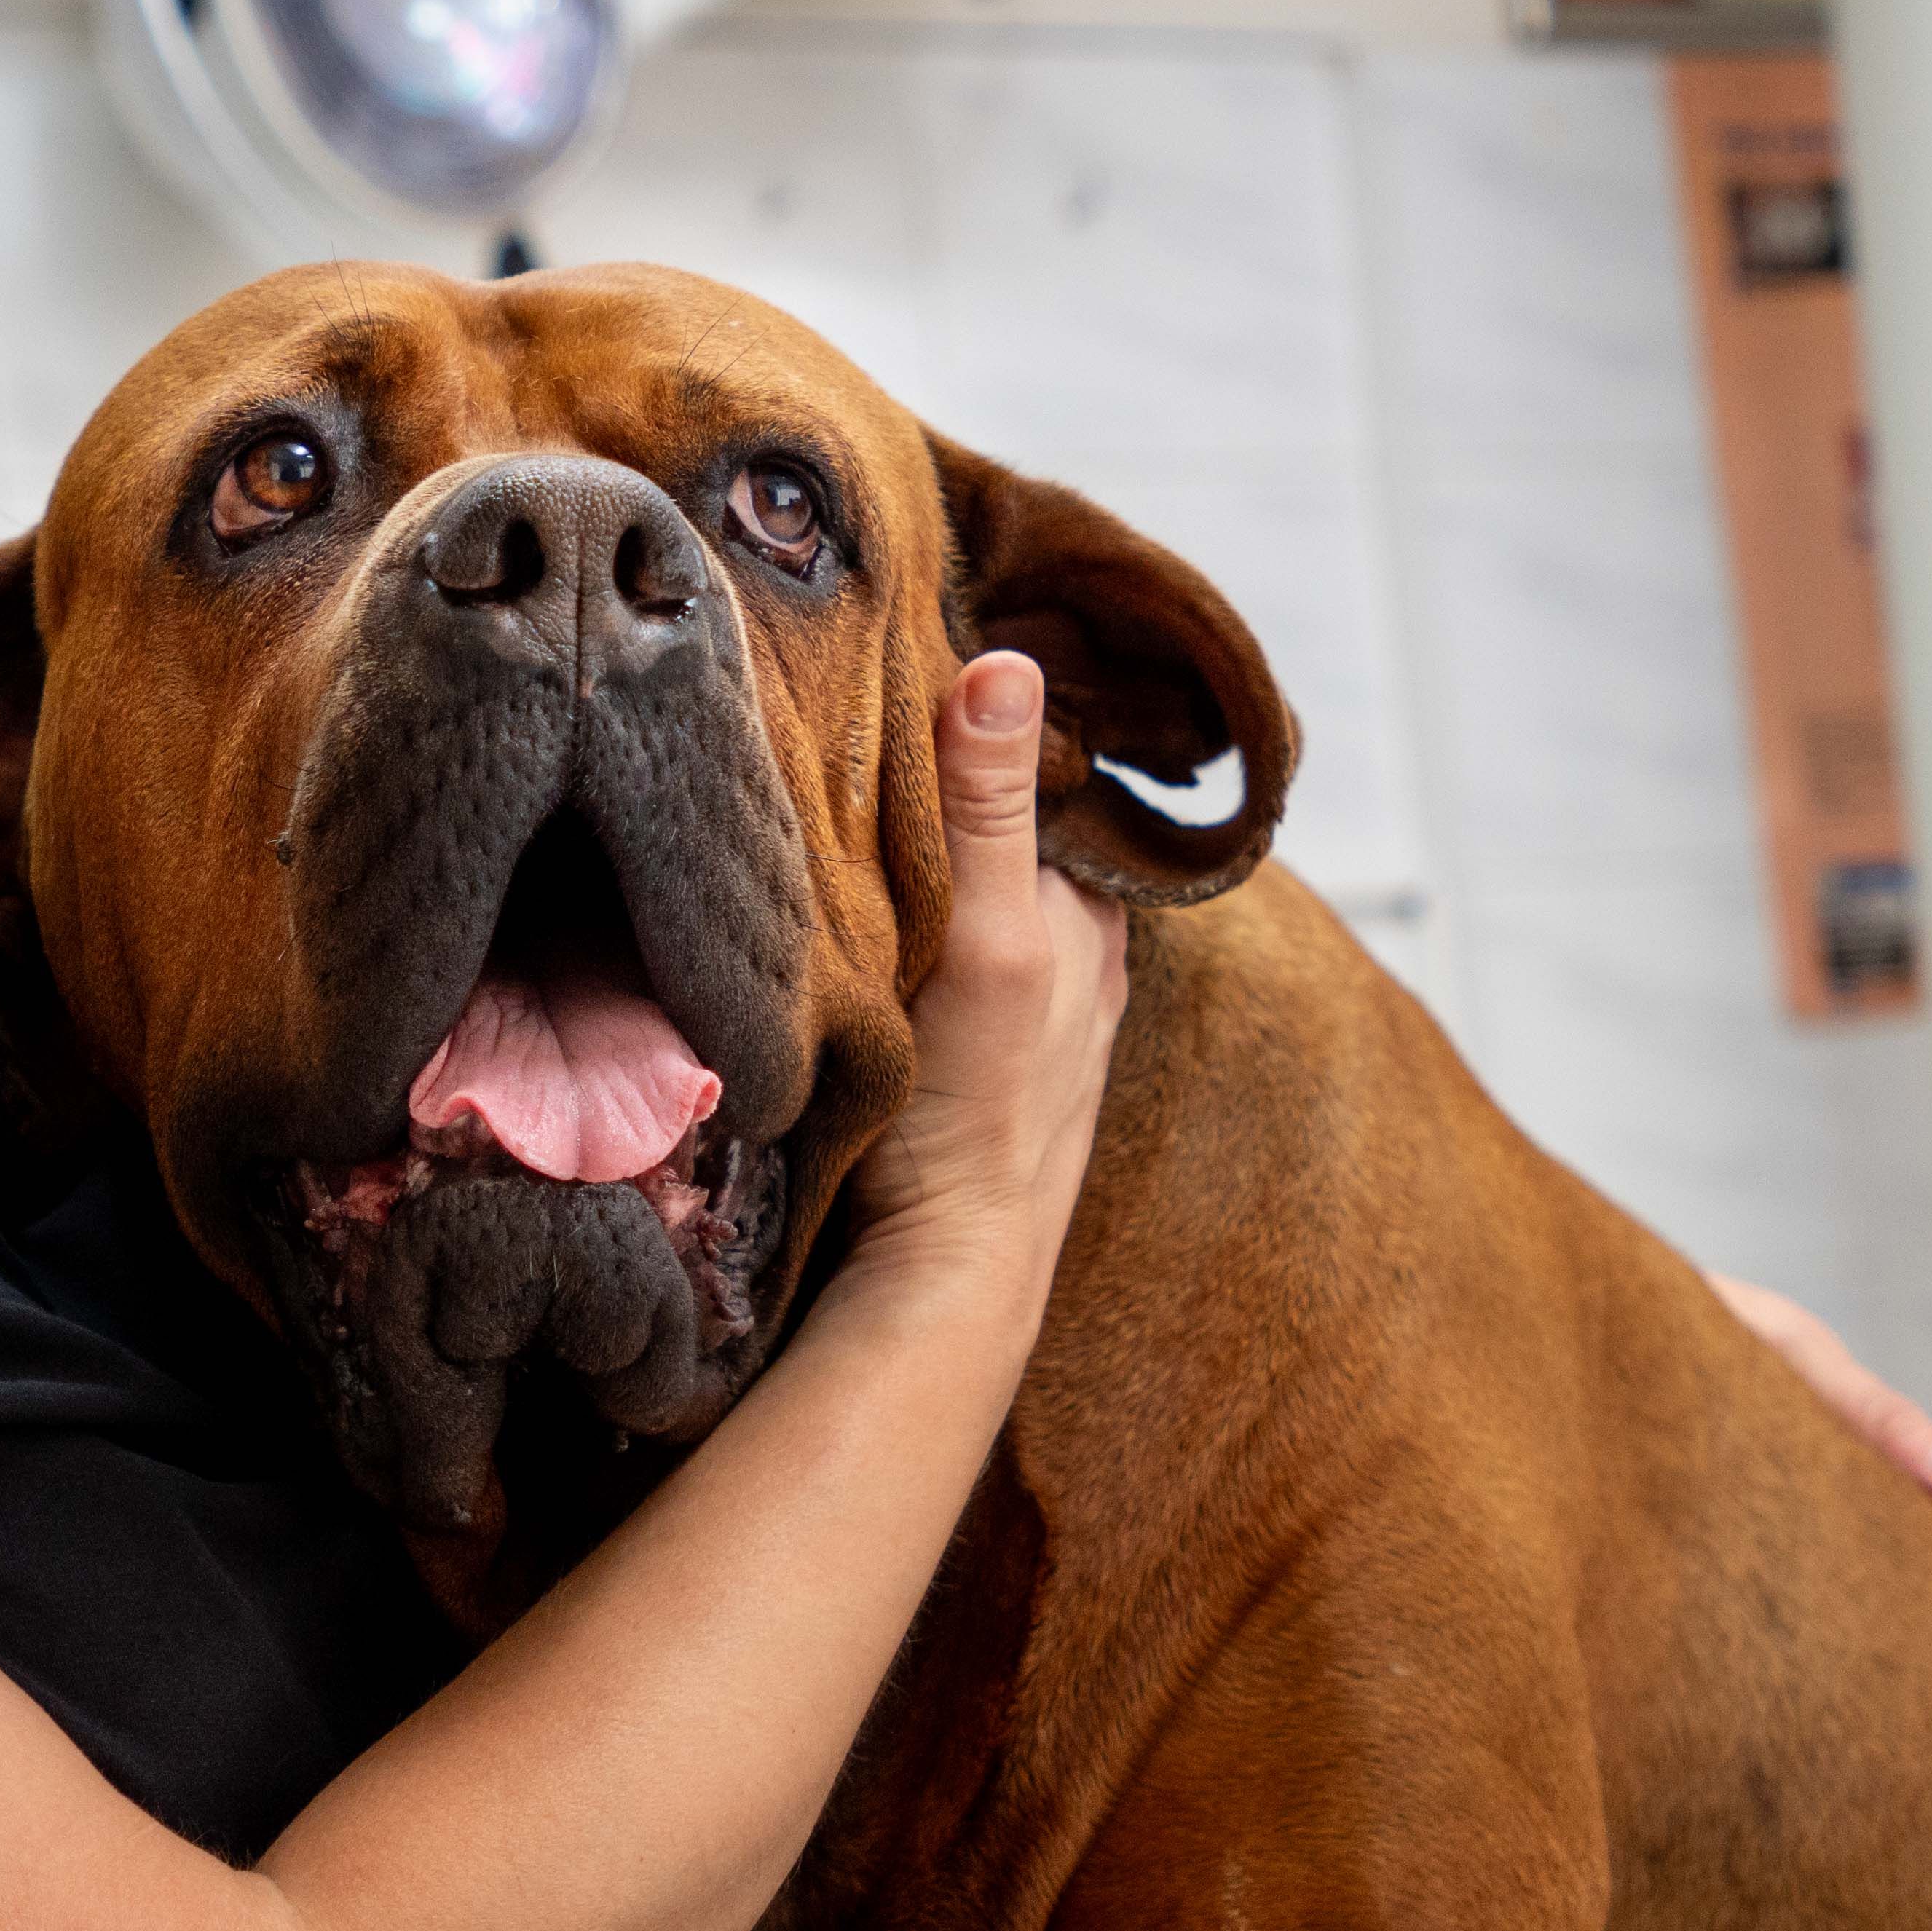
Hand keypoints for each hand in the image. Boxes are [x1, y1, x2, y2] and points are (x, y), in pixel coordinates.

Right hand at [838, 654, 1131, 1328]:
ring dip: (919, 858)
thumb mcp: (987, 937)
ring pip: (972, 894)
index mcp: (1095, 908)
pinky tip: (857, 920)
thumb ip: (988, 808)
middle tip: (849, 722)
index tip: (898, 661)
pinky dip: (908, 923)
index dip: (975, 720)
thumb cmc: (976, 1108)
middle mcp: (1076, 951)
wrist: (944, 1269)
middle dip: (945, 786)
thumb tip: (1005, 662)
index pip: (1038, 774)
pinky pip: (941, 953)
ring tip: (836, 804)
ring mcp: (1026, 1010)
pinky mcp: (971, 1055)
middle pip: (1001, 833)